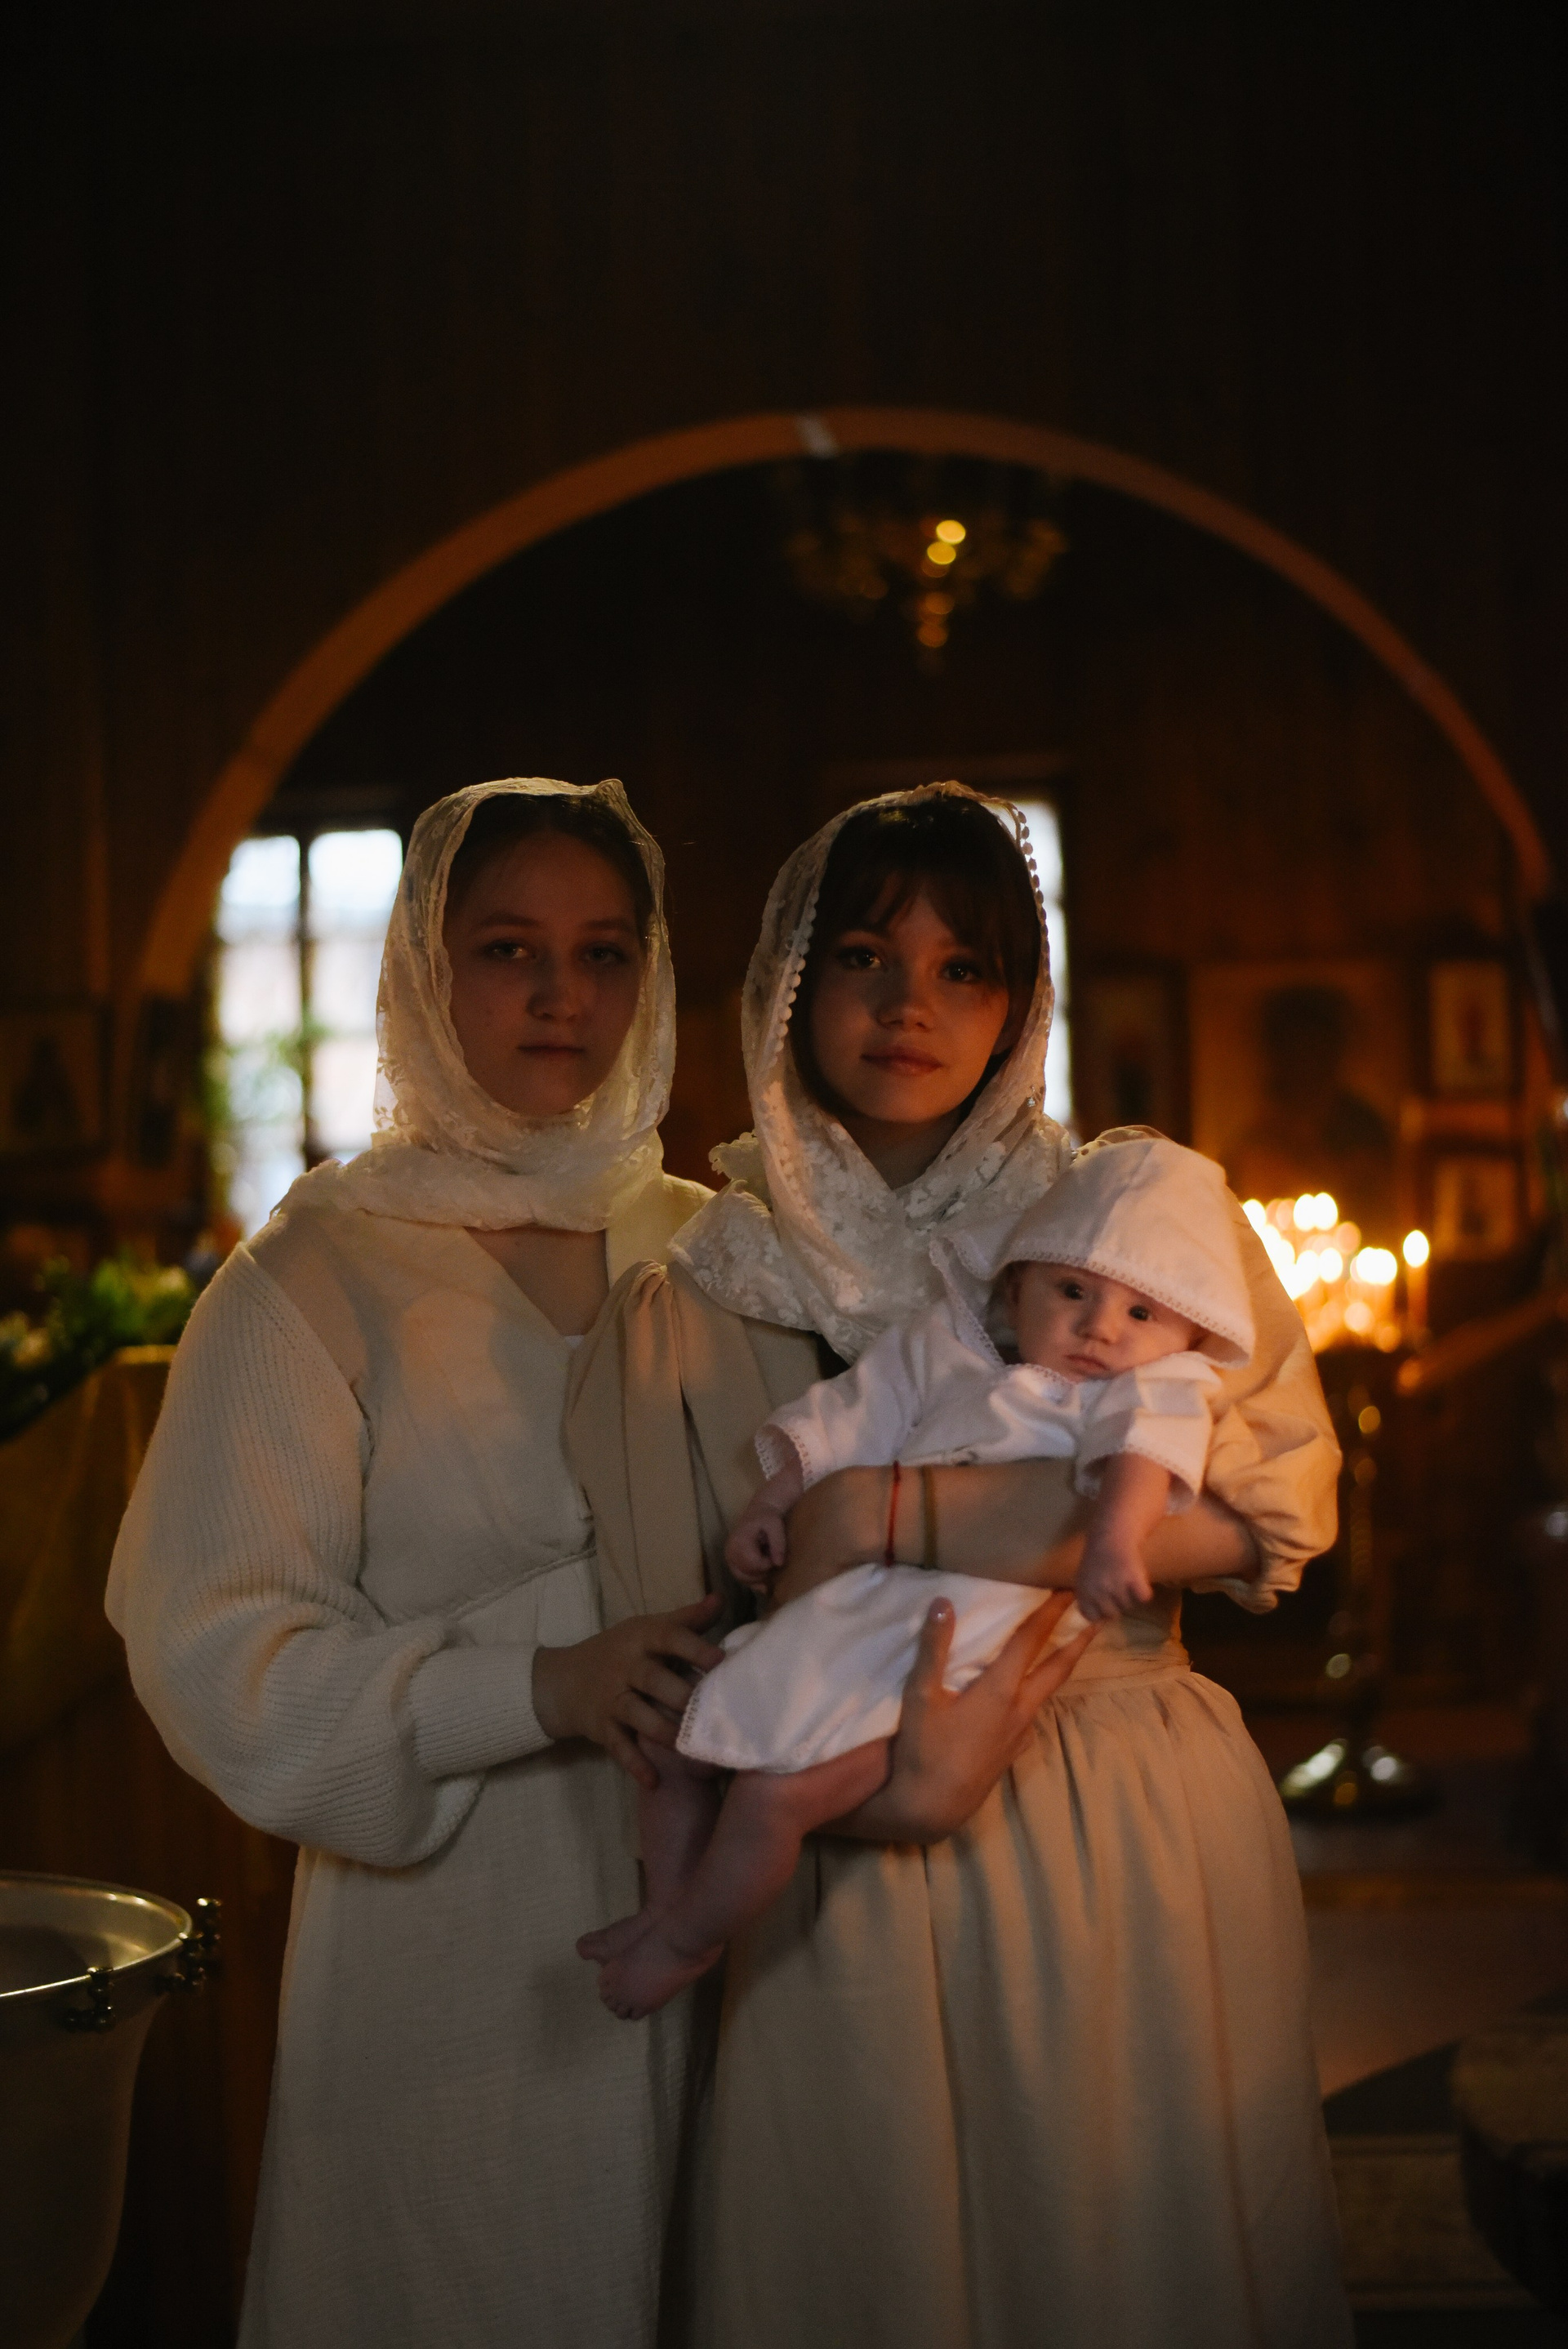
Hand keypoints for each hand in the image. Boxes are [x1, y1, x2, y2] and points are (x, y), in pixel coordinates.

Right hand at [532, 1596, 724, 1785]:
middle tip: (708, 1710)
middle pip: (653, 1679)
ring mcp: (612, 1698)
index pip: (669, 1637)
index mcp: (642, 1638)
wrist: (563, 1680)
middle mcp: (626, 1666)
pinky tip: (654, 1781)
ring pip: (637, 1715)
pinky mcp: (602, 1728)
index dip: (694, 1647)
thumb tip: (720, 1599)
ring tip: (689, 1747)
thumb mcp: (648, 1630)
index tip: (721, 1660)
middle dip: (680, 1695)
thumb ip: (686, 1620)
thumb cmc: (621, 1652)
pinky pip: (618, 1747)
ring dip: (663, 1732)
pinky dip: (635, 1764)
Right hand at [725, 1504, 788, 1586]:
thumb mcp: (776, 1526)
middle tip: (772, 1560)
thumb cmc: (768, 1518)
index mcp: (739, 1541)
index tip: (775, 1557)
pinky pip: (740, 1577)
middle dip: (763, 1572)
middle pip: (747, 1574)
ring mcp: (729, 1557)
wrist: (758, 1513)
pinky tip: (763, 1584)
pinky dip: (751, 1581)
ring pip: (742, 1578)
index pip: (753, 1563)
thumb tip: (778, 1564)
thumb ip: (778, 1544)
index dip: (767, 1565)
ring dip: (758, 1578)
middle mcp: (730, 1550)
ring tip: (767, 1565)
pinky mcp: (731, 1561)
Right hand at [831, 1592, 1097, 1842]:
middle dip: (1078, 1640)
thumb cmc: (924, 1749)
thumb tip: (943, 1602)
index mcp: (999, 1690)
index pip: (1029, 1641)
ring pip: (1048, 1692)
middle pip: (1057, 1667)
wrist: (933, 1806)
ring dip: (1061, 1666)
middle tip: (1097, 1617)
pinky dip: (1039, 1696)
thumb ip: (933, 1647)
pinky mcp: (1013, 1752)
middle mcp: (1018, 1709)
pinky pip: (1033, 1715)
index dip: (1049, 1613)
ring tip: (1067, 1649)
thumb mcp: (920, 1695)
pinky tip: (1029, 1698)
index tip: (1068, 1591)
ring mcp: (1019, 1733)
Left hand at [1074, 1533, 1152, 1621]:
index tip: (1104, 1601)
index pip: (1091, 1616)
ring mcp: (1116, 1586)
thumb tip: (1097, 1623)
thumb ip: (1088, 1598)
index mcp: (1083, 1590)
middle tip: (1118, 1586)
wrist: (1113, 1534)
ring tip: (1125, 1577)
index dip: (1099, 1611)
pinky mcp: (1135, 1581)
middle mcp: (1098, 1591)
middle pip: (1112, 1614)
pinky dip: (1144, 1590)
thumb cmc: (1098, 1556)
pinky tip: (1137, 1578)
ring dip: (1130, 1595)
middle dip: (1117, 1603)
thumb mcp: (1084, 1577)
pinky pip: (1143, 1598)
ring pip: (1129, 1606)